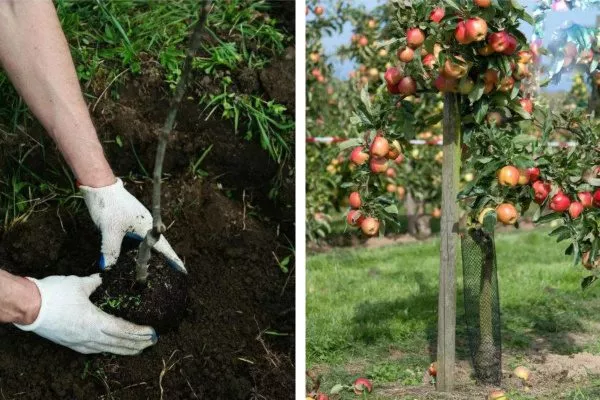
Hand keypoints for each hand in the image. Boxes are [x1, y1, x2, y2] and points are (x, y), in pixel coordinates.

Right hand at [14, 274, 156, 354]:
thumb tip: (103, 278)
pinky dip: (108, 349)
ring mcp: (80, 342)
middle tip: (151, 343)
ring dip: (124, 348)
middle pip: (118, 342)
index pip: (123, 330)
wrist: (28, 307)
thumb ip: (95, 283)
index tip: (152, 333)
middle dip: (137, 343)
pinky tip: (112, 348)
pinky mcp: (71, 343)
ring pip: (107, 348)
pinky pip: (94, 349)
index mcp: (95, 322)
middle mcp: (90, 336)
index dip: (138, 332)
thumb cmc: (54, 294)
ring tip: (138, 349)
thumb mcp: (79, 284)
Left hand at [79, 178, 185, 272]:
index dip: (173, 260)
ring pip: (147, 242)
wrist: (101, 186)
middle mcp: (146, 224)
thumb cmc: (109, 206)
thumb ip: (110, 249)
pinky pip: (138, 237)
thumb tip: (108, 267)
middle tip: (171, 272)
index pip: (163, 248)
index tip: (183, 270)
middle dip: (164, 258)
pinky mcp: (129, 219)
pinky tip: (132, 253)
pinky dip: (138, 247)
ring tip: (151, 267)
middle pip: (157, 245)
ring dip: (149, 253)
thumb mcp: (109, 230)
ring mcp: (138, 221)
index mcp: (147, 227)